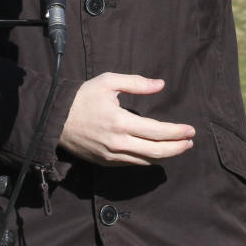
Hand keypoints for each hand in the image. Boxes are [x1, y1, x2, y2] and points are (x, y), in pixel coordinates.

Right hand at [58, 72, 195, 165]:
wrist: (55, 119)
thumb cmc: (83, 96)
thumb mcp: (108, 82)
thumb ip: (136, 83)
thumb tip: (160, 84)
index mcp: (120, 122)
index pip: (156, 132)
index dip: (176, 133)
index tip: (191, 130)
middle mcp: (118, 143)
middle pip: (155, 152)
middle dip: (177, 148)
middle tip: (190, 142)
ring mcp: (111, 156)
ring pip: (145, 161)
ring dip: (165, 156)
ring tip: (179, 147)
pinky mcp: (105, 162)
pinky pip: (132, 163)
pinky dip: (147, 159)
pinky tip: (156, 153)